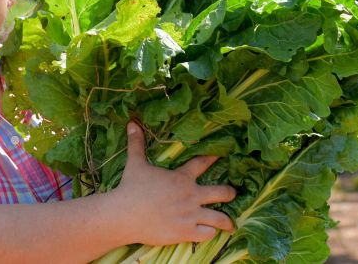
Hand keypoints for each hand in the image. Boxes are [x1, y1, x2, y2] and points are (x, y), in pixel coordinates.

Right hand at [109, 122, 235, 245]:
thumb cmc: (130, 188)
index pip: (202, 163)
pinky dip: (210, 233)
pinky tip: (211, 233)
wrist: (125, 214)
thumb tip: (132, 123)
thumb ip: (137, 144)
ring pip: (219, 218)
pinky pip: (207, 234)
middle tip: (233, 194)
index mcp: (182, 178)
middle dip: (230, 193)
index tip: (222, 155)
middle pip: (221, 193)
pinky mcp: (186, 232)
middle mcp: (191, 196)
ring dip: (226, 221)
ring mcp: (191, 215)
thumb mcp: (135, 163)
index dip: (214, 157)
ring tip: (230, 224)